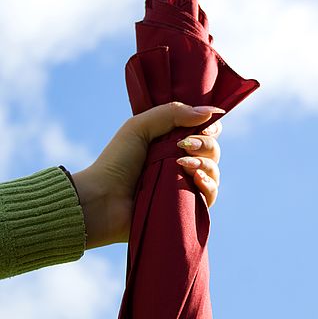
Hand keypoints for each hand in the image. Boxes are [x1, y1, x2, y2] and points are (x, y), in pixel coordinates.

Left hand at [71, 102, 223, 249]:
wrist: (103, 200)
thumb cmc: (117, 162)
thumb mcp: (141, 126)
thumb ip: (173, 113)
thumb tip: (212, 112)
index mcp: (172, 141)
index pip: (204, 130)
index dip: (209, 127)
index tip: (204, 126)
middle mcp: (182, 162)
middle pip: (212, 149)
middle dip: (205, 144)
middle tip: (184, 146)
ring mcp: (185, 185)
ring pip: (214, 170)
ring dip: (205, 163)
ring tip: (182, 165)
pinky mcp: (187, 206)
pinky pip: (210, 194)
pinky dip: (209, 184)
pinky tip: (197, 179)